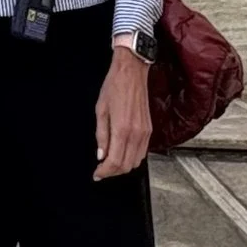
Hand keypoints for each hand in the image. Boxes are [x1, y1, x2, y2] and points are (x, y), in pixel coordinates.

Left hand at [94, 45, 151, 179]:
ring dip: (123, 167)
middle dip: (113, 172)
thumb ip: (101, 136)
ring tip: (110, 162)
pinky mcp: (149, 129)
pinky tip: (122, 153)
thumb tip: (101, 155)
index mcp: (122, 129)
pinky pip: (142, 152)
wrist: (132, 72)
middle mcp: (136, 134)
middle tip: (102, 170)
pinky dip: (132, 158)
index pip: (115, 162)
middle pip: (127, 166)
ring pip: (136, 162)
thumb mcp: (100, 110)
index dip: (104, 172)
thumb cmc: (114, 86)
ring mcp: (145, 132)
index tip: (97, 174)